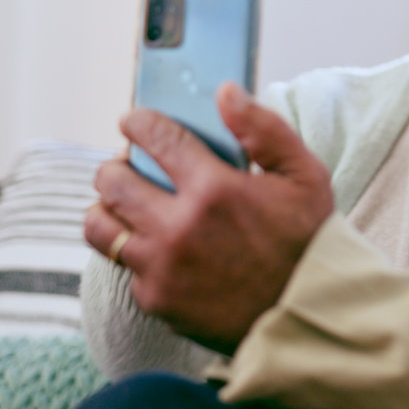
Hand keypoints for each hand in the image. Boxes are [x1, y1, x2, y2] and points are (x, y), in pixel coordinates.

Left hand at [86, 83, 334, 353]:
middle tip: (130, 166)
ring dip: (107, 209)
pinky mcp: (156, 300)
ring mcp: (162, 267)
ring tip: (126, 206)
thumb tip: (225, 92)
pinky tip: (160, 249)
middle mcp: (178, 227)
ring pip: (99, 226)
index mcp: (214, 189)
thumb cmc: (309, 242)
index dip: (138, 122)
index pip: (154, 138)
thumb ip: (264, 129)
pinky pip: (125, 268)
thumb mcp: (305, 176)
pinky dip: (137, 254)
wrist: (309, 316)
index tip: (135, 121)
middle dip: (116, 165)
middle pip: (111, 180)